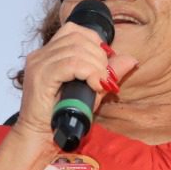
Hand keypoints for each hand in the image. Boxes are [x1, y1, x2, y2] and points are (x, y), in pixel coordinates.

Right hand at [12, 23, 138, 146]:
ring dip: (96, 66)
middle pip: (78, 38)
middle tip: (103, 78)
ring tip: (99, 84)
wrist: (40, 139)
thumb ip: (108, 73)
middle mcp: (41, 55)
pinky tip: (94, 85)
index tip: (103, 63)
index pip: (74, 30)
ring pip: (77, 50)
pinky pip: (71, 64)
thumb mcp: (91, 91)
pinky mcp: (40, 77)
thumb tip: (131, 59)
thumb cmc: (61, 117)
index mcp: (49, 53)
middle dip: (99, 56)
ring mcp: (39, 64)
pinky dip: (88, 72)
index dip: (95, 42)